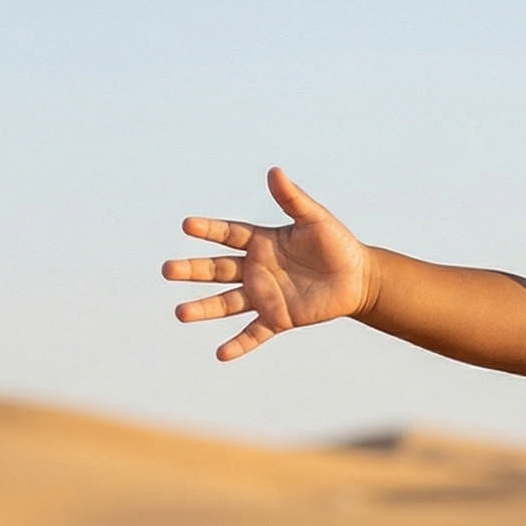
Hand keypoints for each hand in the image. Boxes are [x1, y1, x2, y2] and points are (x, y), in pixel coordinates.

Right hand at [162, 167, 371, 360]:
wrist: (358, 279)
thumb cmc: (337, 245)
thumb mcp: (316, 219)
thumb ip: (293, 199)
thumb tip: (275, 171)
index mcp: (261, 242)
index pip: (228, 234)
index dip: (209, 230)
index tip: (187, 225)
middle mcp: (256, 269)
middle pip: (217, 269)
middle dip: (192, 271)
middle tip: (167, 270)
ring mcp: (265, 295)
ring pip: (227, 303)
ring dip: (204, 308)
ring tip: (180, 313)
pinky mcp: (279, 318)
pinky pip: (255, 333)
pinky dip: (239, 344)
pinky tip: (221, 354)